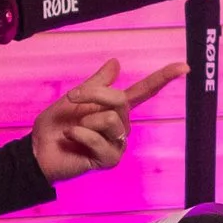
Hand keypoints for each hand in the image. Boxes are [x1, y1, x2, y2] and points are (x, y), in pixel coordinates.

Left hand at [30, 58, 188, 181]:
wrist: (37, 150)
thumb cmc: (56, 126)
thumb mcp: (75, 98)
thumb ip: (97, 83)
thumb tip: (116, 62)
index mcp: (116, 109)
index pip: (144, 91)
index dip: (164, 77)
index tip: (185, 66)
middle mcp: (122, 126)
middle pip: (120, 100)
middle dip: (93, 95)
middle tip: (71, 99)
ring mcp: (117, 144)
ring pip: (110, 119)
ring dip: (84, 120)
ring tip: (74, 129)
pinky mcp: (109, 160)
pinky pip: (99, 139)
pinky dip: (79, 134)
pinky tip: (70, 138)